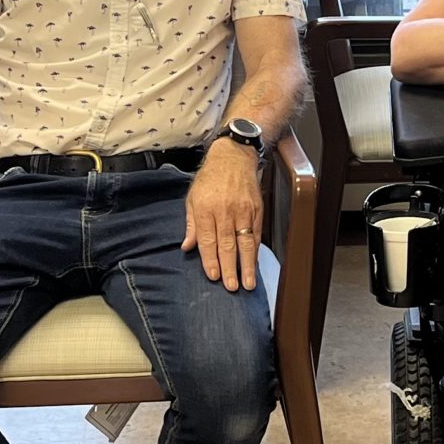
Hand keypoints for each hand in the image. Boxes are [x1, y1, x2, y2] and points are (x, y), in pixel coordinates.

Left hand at [181, 142, 264, 291]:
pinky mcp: (256, 209)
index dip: (210, 259)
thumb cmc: (210, 179)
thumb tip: (187, 247)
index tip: (213, 276)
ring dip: (247, 264)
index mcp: (206, 209)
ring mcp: (243, 210)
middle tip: (232, 286)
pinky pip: (256, 233)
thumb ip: (191, 225)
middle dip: (230, 268)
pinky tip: (255, 263)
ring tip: (248, 282)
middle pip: (227, 244)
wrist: (233, 157)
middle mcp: (225, 211)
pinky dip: (256, 250)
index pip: (208, 240)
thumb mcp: (192, 198)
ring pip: (245, 242)